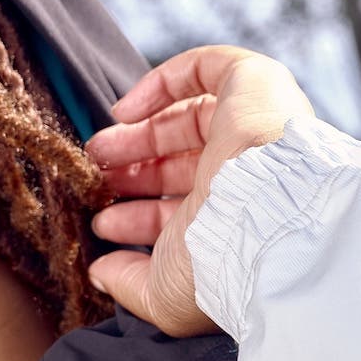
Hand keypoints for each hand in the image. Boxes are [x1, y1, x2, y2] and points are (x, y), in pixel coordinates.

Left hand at [84, 45, 315, 335]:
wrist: (263, 218)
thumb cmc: (218, 264)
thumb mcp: (164, 292)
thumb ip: (129, 285)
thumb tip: (101, 274)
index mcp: (241, 222)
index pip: (187, 213)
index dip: (140, 218)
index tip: (103, 224)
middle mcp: (254, 175)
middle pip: (185, 164)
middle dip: (134, 171)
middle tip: (96, 176)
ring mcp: (259, 128)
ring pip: (192, 120)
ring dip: (139, 132)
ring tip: (97, 149)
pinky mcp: (258, 86)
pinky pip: (208, 68)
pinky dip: (162, 83)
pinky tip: (125, 110)